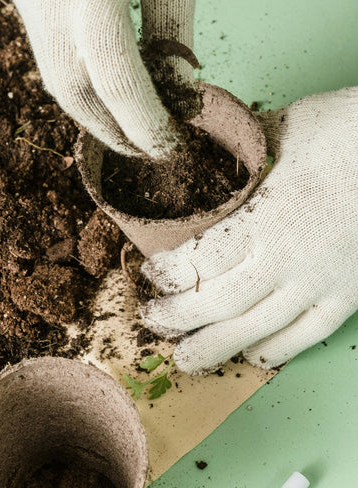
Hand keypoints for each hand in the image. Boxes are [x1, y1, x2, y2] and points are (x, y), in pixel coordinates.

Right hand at [7, 0, 202, 157]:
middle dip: (112, 132)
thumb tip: (174, 98)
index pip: (117, 80)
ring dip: (92, 112)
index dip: (145, 124)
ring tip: (128, 127)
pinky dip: (78, 80)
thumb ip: (174, 41)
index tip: (170, 147)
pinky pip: (47, 52)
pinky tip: (104, 89)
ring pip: (54, 79)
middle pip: (74, 93)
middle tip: (147, 150)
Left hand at [141, 88, 357, 373]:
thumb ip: (243, 149)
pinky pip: (308, 335)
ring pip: (258, 328)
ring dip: (216, 346)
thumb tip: (208, 145)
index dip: (170, 274)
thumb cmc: (352, 132)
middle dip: (179, 316)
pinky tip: (254, 357)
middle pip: (221, 302)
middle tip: (152, 320)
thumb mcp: (288, 127)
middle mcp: (289, 259)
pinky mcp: (349, 294)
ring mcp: (321, 283)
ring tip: (187, 360)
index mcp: (267, 217)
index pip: (201, 260)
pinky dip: (278, 349)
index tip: (151, 275)